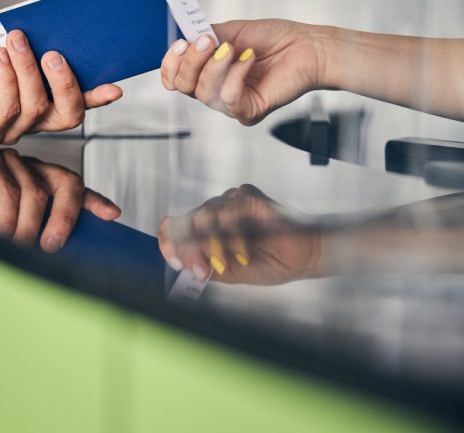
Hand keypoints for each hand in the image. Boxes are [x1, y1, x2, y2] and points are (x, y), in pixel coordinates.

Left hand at [0, 30, 122, 144]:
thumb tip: (50, 24)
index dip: (98, 97)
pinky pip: (6, 109)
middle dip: (66, 84)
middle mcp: (33, 119)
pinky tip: (0, 56)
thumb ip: (28, 41)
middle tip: (55, 54)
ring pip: (36, 107)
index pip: (79, 102)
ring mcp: (11, 129)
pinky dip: (7, 78)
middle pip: (67, 115)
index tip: (115, 87)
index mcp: (45, 99)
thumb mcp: (3, 44)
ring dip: (28, 70)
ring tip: (17, 40)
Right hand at [0, 147, 120, 251]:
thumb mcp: (3, 223)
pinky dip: (7, 217)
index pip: (72, 186)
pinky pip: (7, 189)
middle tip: (54, 245)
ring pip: (34, 192)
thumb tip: (51, 255)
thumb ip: (29, 230)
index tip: (112, 215)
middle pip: (64, 182)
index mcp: (38, 179)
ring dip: (28, 227)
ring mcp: (9, 161)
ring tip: (16, 249)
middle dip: (66, 215)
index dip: (93, 200)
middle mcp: (29, 167)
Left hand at [157, 184, 320, 284]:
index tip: (175, 262)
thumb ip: (202, 265)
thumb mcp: (227, 272)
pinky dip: (233, 232)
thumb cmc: (269, 262)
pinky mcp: (248, 196)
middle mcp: (215, 213)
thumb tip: (181, 262)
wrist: (301, 259)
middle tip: (202, 270)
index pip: (175, 226)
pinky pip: (229, 207)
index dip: (169, 242)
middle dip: (191, 250)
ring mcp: (230, 202)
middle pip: (187, 221)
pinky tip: (243, 249)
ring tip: (228, 261)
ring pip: (205, 214)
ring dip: (215, 244)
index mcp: (206, 229)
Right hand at [160, 20, 325, 124]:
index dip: (170, 64)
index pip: (174, 78)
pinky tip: (249, 59)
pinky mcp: (248, 112)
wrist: (306, 46)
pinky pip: (229, 98)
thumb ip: (203, 35)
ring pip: (204, 93)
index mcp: (207, 73)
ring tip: (232, 48)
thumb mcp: (230, 30)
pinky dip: (236, 74)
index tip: (180, 44)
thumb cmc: (275, 39)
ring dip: (215, 66)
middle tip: (207, 41)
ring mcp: (230, 104)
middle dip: (191, 61)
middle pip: (184, 86)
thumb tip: (183, 35)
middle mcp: (215, 91)